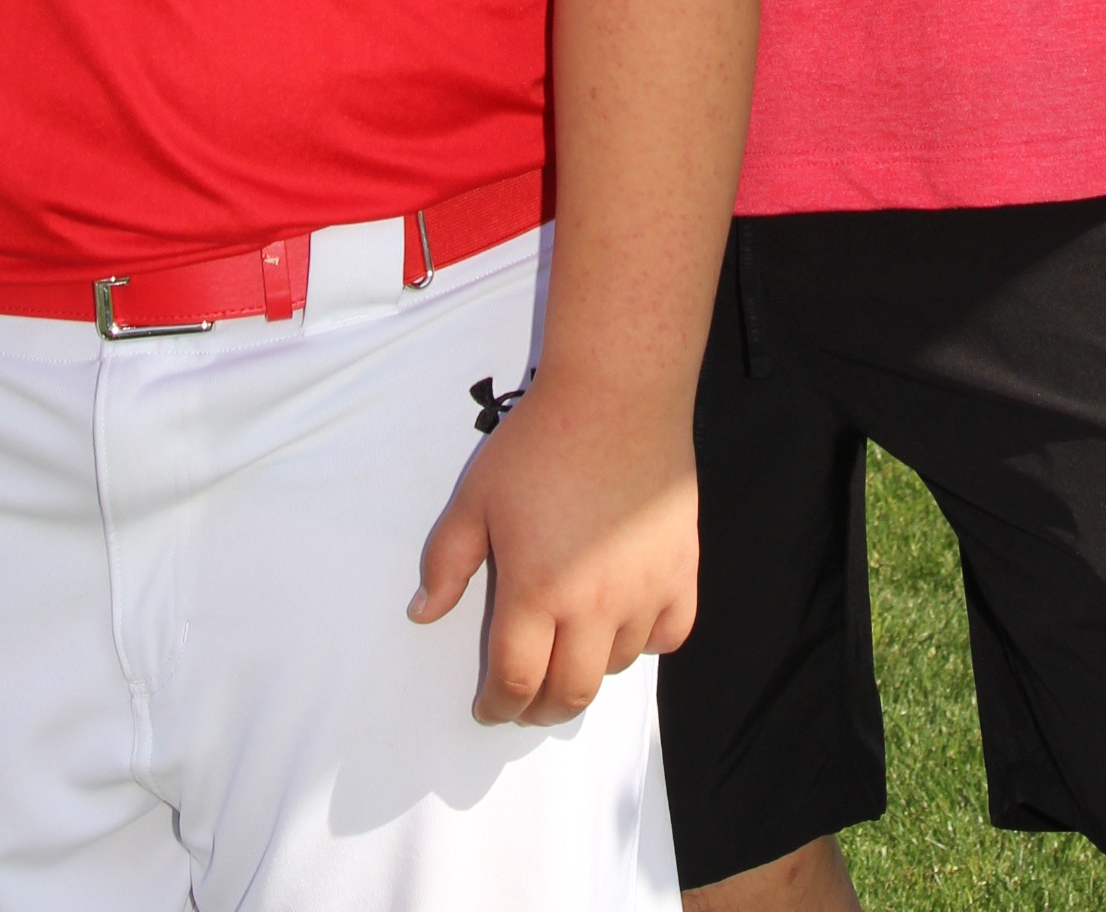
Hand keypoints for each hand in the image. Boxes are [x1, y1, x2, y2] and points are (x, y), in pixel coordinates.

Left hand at [409, 374, 698, 724]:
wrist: (617, 397)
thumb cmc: (540, 444)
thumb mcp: (476, 498)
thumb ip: (446, 562)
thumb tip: (422, 613)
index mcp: (536, 592)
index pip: (515, 681)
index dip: (498, 705)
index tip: (490, 707)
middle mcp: (593, 607)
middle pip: (569, 693)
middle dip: (541, 709)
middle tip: (527, 700)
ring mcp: (645, 593)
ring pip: (617, 668)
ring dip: (589, 670)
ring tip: (572, 650)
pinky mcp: (683, 572)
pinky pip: (668, 636)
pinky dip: (645, 643)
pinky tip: (626, 624)